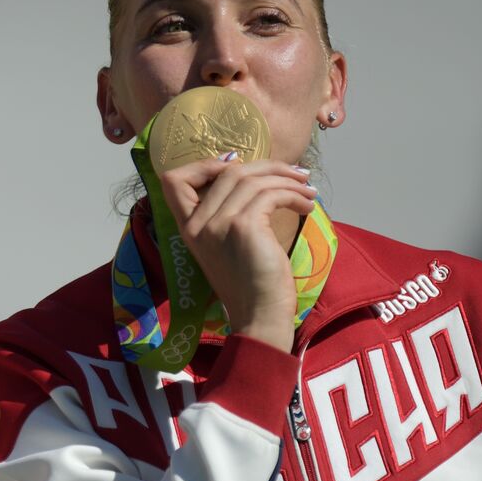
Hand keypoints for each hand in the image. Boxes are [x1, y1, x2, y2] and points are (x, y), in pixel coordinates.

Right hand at [157, 157, 316, 352]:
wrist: (259, 316)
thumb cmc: (249, 283)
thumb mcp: (227, 245)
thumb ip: (227, 214)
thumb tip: (253, 174)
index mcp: (188, 228)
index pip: (174, 180)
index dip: (204, 164)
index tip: (237, 165)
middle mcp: (197, 223)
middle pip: (228, 171)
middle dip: (268, 166)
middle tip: (296, 175)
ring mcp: (218, 224)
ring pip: (252, 179)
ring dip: (288, 179)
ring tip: (307, 190)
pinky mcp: (243, 227)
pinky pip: (271, 193)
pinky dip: (294, 194)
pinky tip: (307, 205)